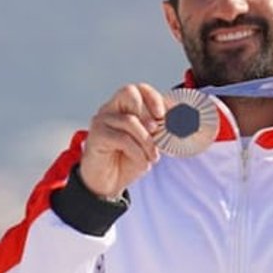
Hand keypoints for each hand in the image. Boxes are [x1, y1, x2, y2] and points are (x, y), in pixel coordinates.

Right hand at [79, 83, 166, 199]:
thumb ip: (156, 131)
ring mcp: (101, 121)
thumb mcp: (147, 144)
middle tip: (156, 132)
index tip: (163, 115)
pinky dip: (137, 152)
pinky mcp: (96, 136)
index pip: (138, 89)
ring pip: (130, 120)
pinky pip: (122, 139)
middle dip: (147, 112)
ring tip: (152, 157)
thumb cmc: (127, 161)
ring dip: (147, 141)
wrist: (108, 184)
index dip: (153, 97)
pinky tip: (142, 164)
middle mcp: (110, 109)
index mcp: (122, 107)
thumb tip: (175, 122)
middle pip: (128, 92)